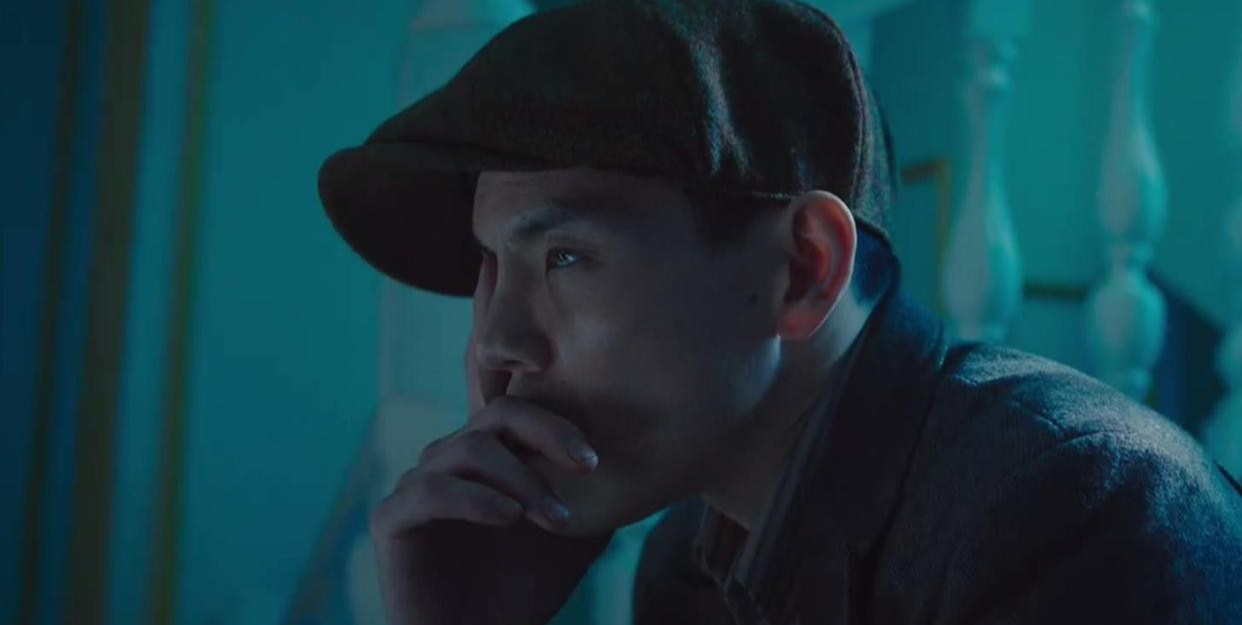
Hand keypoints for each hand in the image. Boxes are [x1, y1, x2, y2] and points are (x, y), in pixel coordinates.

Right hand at [368, 255, 612, 624]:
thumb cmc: (526, 587)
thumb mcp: (577, 526)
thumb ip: (592, 480)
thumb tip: (652, 441)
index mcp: (492, 453)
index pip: (490, 377)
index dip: (488, 319)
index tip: (493, 261)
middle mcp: (452, 457)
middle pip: (497, 412)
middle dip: (547, 429)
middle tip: (591, 462)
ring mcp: (418, 485)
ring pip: (470, 450)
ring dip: (522, 481)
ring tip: (556, 516)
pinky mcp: (395, 519)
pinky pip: (434, 490)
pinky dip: (478, 501)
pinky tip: (510, 519)